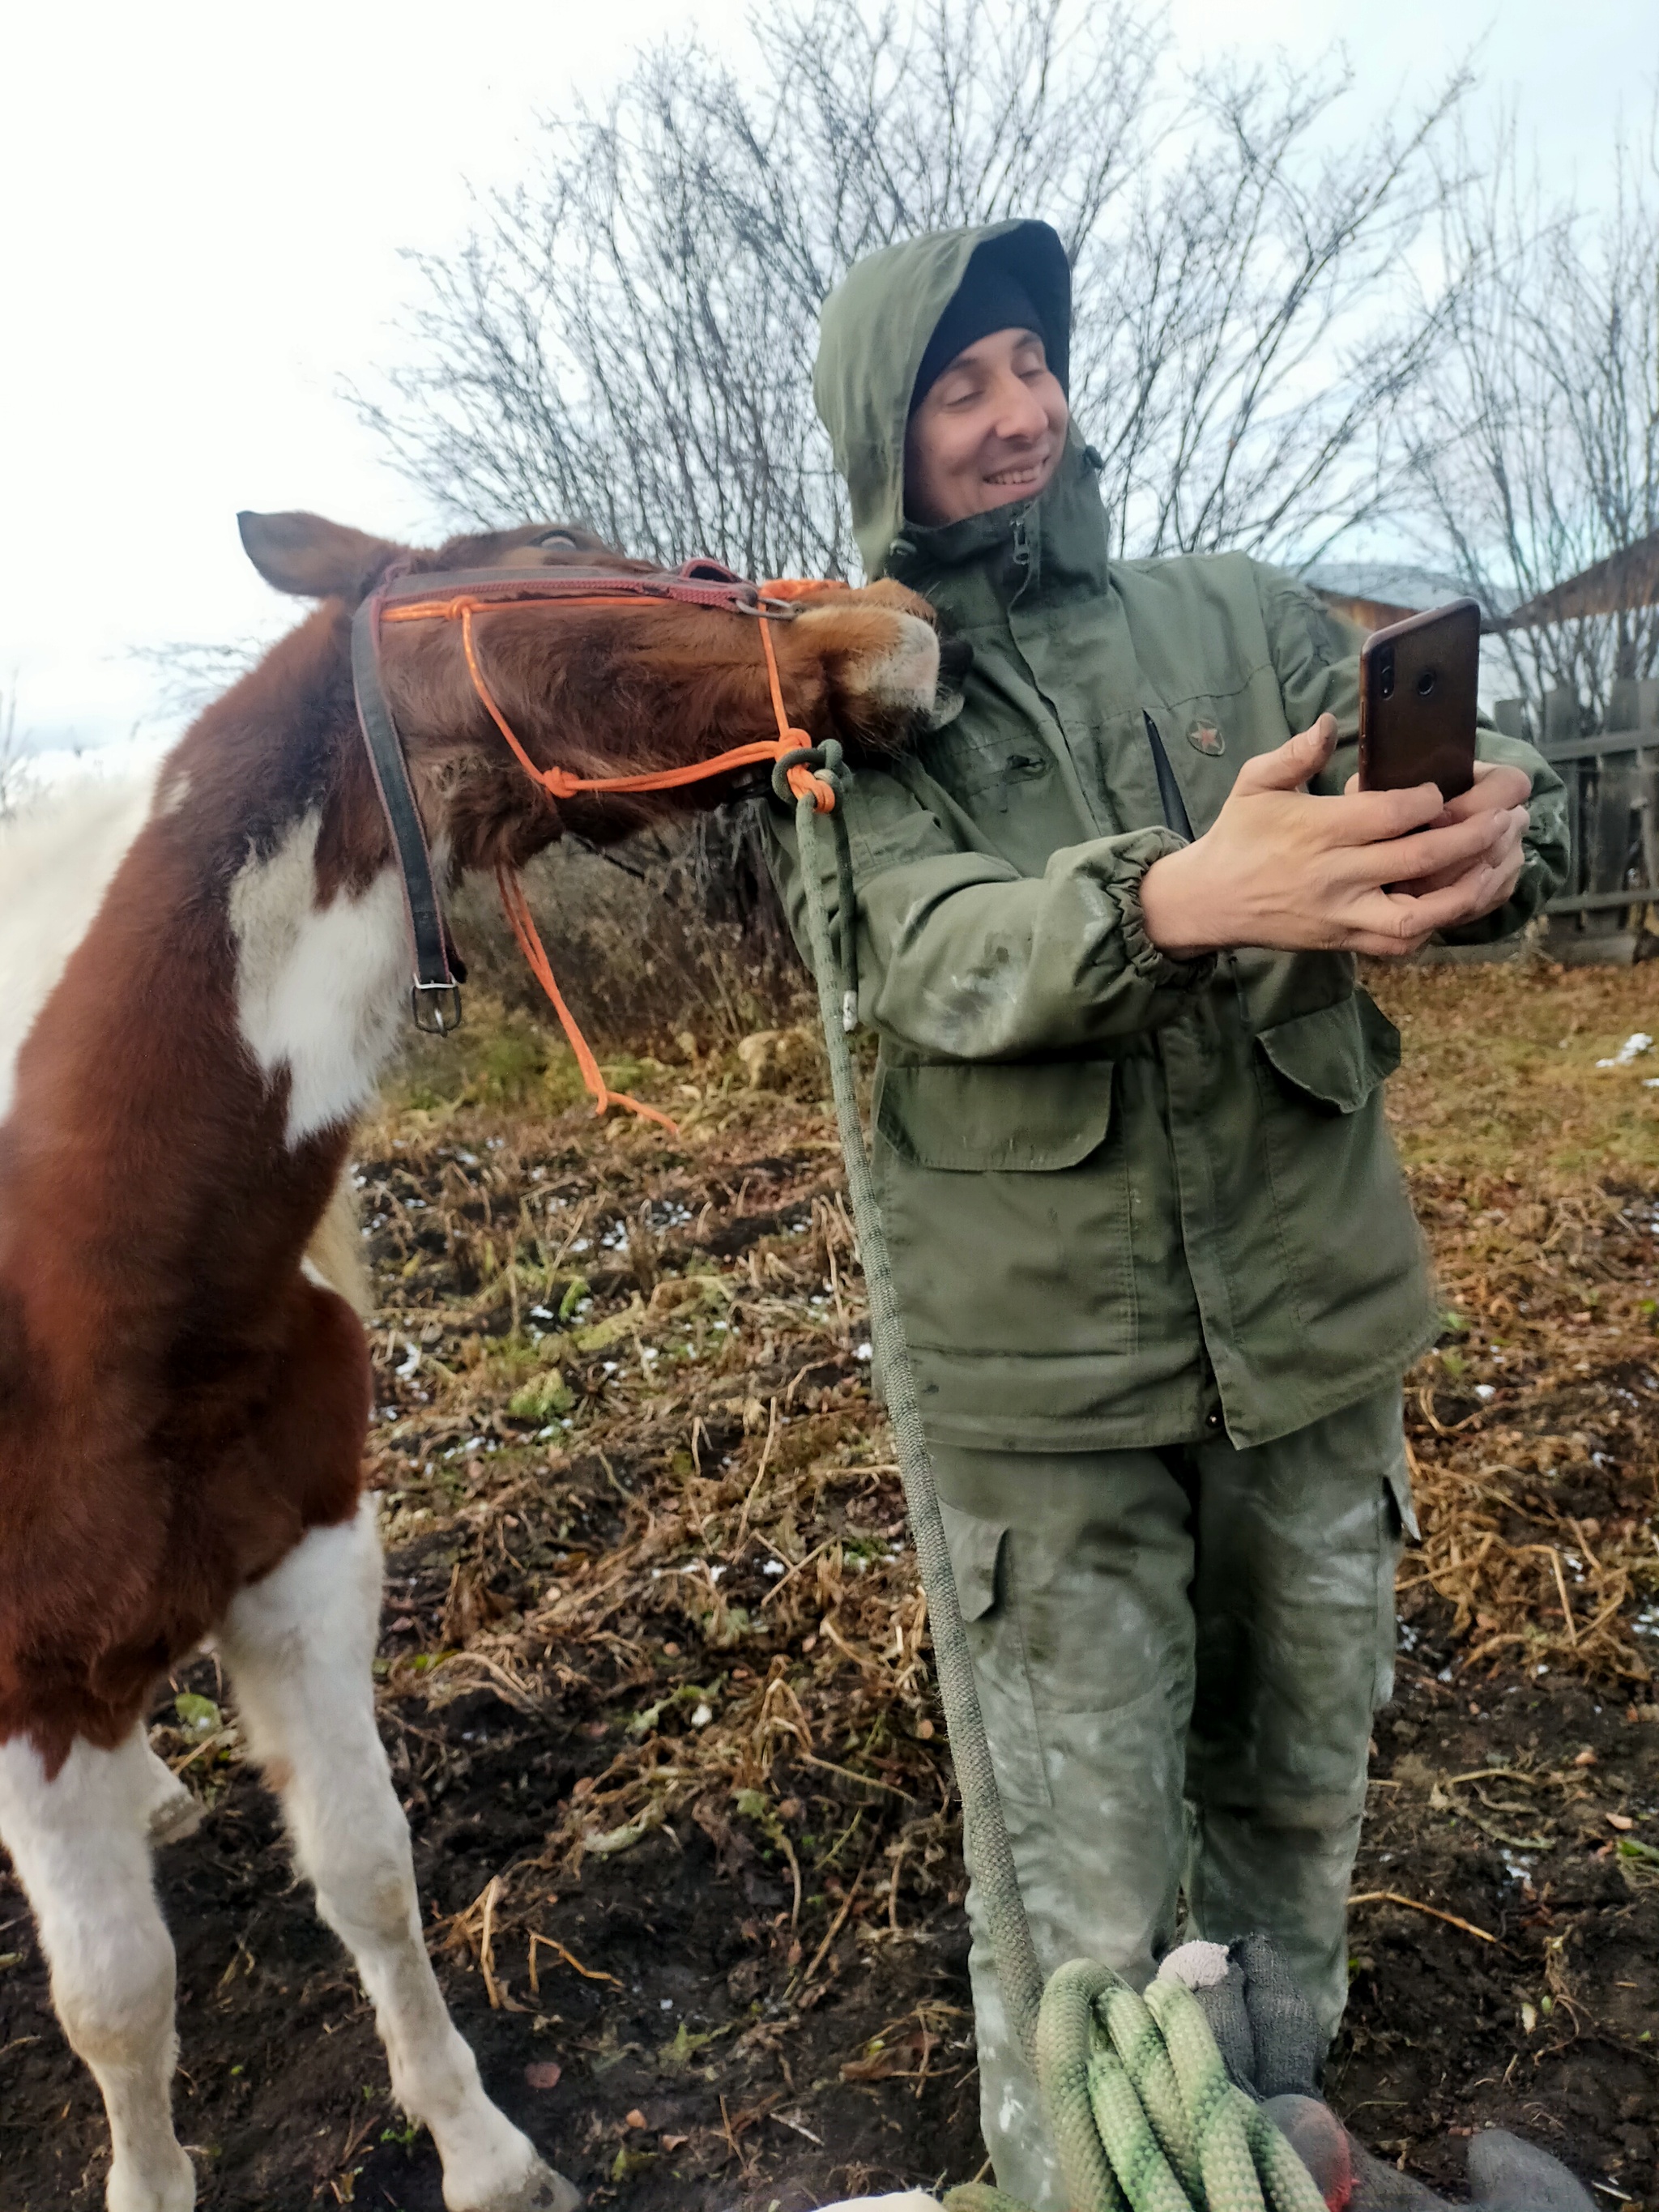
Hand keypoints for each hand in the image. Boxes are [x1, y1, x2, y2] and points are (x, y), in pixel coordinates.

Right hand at [1140, 716, 1531, 959]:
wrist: (1208, 902)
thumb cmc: (1237, 836)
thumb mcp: (1254, 783)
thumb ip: (1296, 754)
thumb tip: (1329, 724)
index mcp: (1318, 831)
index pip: (1392, 813)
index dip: (1432, 799)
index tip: (1449, 787)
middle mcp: (1335, 876)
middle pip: (1422, 857)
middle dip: (1476, 834)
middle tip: (1511, 814)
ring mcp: (1343, 915)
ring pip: (1423, 912)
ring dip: (1472, 887)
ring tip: (1506, 860)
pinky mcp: (1345, 941)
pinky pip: (1404, 941)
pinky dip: (1442, 922)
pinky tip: (1468, 896)